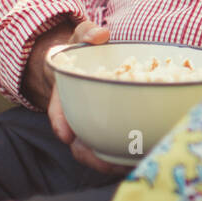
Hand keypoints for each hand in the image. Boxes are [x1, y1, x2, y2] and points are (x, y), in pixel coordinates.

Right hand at [42, 20, 130, 176]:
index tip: (66, 135)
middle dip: (90, 155)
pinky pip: (112, 145)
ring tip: (133, 166)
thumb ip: (87, 34)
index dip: (60, 123)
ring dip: (110, 162)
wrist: (84, 60)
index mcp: (64, 94)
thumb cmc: (83, 49)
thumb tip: (100, 34)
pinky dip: (124, 155)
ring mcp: (90, 124)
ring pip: (95, 149)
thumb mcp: (80, 37)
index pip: (57, 111)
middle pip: (76, 141)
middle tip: (109, 165)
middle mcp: (75, 114)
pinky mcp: (107, 127)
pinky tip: (144, 159)